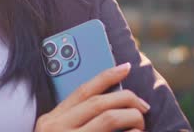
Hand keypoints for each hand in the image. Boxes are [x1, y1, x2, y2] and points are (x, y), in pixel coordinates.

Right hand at [34, 62, 149, 131]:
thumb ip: (73, 120)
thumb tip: (107, 102)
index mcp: (50, 121)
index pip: (83, 91)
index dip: (106, 76)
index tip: (125, 68)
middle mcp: (57, 129)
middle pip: (100, 103)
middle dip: (128, 100)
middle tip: (143, 106)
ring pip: (111, 118)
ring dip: (133, 117)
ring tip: (140, 123)